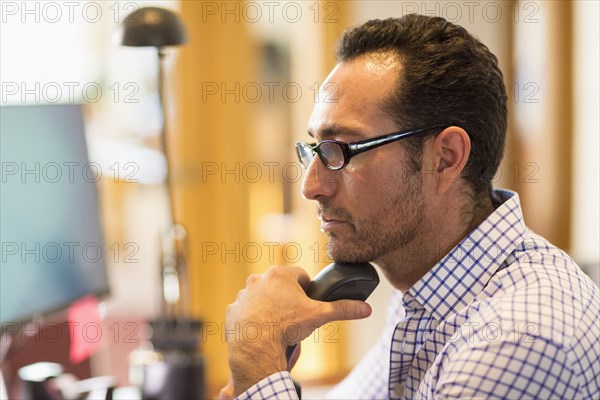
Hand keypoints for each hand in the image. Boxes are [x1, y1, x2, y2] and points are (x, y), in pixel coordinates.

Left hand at [225, 265, 371, 394]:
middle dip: (287, 298)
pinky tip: (260, 330)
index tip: (308, 303)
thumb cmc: (286, 327)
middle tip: (294, 317)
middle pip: (280, 286)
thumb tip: (365, 308)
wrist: (256, 346)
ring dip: (269, 306)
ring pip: (262, 297)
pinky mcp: (233, 309)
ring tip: (277, 325)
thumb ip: (342, 309)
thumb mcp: (319, 316)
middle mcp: (259, 279)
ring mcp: (244, 294)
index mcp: (281, 275)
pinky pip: (246, 310)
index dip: (307, 290)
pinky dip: (253, 318)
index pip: (300, 276)